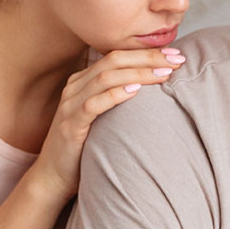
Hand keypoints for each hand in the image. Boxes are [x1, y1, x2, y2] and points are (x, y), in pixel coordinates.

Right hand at [33, 46, 185, 196]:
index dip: (147, 52)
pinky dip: (115, 95)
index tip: (175, 54)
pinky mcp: (70, 126)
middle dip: (147, 58)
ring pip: (105, 78)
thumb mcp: (102, 116)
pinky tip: (135, 92)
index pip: (118, 56)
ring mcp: (70, 106)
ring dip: (138, 74)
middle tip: (176, 59)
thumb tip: (155, 87)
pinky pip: (92, 105)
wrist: (53, 176)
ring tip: (163, 74)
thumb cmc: (84, 146)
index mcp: (83, 81)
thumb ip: (119, 99)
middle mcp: (75, 88)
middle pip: (114, 61)